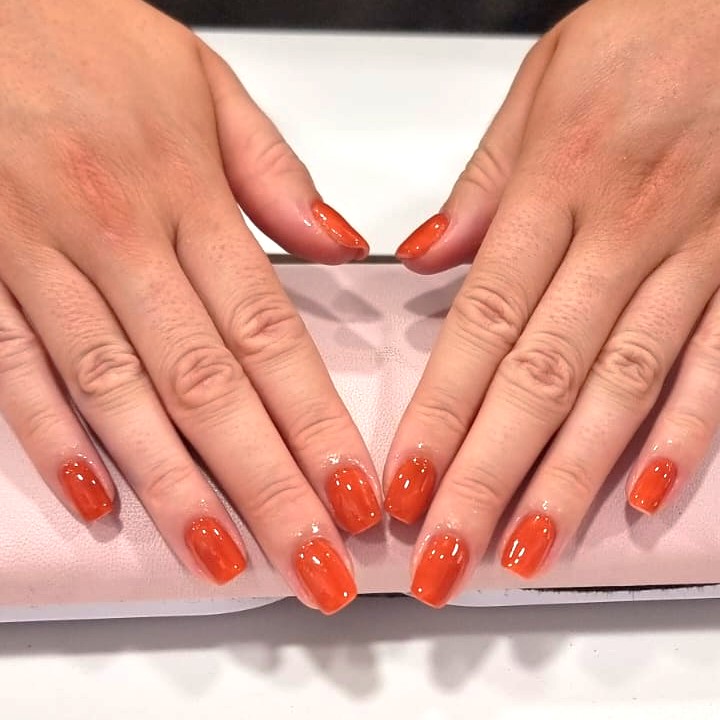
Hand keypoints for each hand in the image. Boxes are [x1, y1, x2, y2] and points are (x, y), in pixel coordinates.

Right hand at [0, 0, 379, 613]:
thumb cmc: (81, 33)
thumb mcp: (202, 83)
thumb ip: (274, 174)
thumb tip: (342, 248)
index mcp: (187, 195)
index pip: (271, 336)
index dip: (317, 424)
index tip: (356, 492)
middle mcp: (119, 237)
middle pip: (209, 386)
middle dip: (267, 486)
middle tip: (314, 563)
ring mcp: (39, 259)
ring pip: (119, 395)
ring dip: (175, 487)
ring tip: (225, 560)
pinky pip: (16, 368)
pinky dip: (55, 438)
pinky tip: (101, 500)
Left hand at [387, 0, 719, 605]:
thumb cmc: (655, 29)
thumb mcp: (546, 84)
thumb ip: (484, 185)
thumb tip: (424, 258)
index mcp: (557, 184)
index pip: (480, 325)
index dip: (438, 414)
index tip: (403, 483)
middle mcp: (622, 231)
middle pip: (538, 377)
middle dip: (486, 476)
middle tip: (445, 552)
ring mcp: (693, 257)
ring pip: (618, 390)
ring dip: (567, 480)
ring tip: (521, 549)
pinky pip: (713, 366)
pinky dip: (680, 436)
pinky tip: (637, 497)